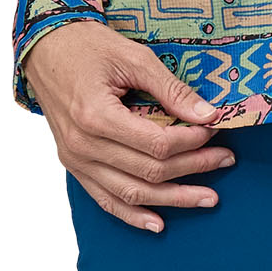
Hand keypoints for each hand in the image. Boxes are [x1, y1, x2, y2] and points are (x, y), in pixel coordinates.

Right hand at [22, 16, 236, 232]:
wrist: (46, 49)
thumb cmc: (88, 47)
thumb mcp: (133, 57)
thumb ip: (170, 89)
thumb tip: (208, 114)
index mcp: (96, 115)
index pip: (156, 143)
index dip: (191, 141)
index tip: (214, 129)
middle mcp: (83, 145)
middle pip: (148, 171)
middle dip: (193, 167)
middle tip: (225, 159)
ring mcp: (76, 160)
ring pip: (131, 193)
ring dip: (173, 199)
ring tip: (207, 198)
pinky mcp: (74, 165)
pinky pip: (105, 200)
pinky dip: (132, 215)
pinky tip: (158, 223)